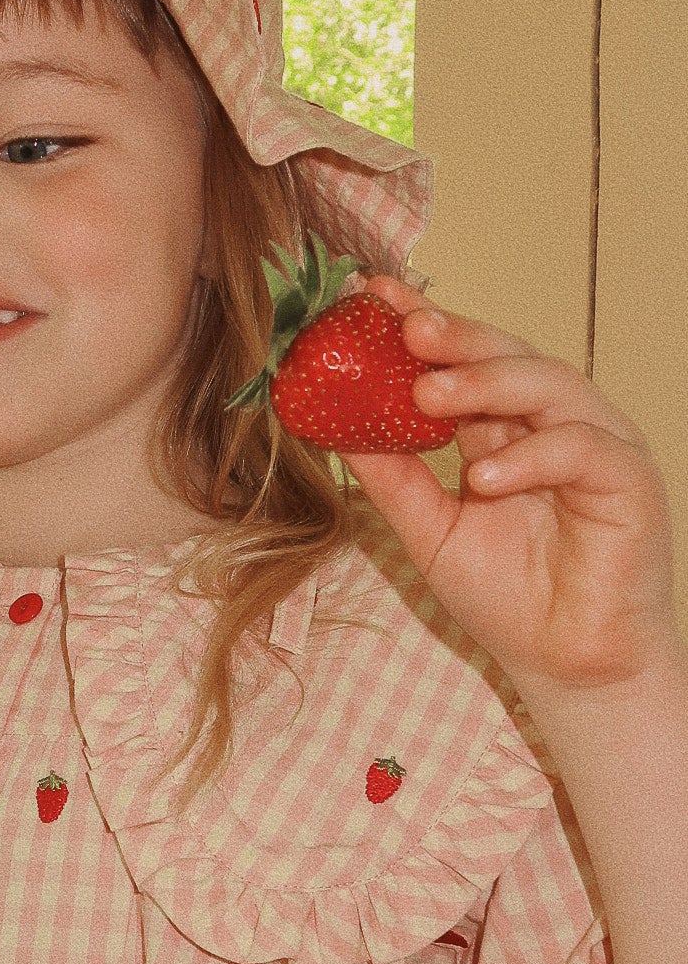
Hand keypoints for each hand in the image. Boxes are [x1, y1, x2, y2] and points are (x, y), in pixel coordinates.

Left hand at [339, 275, 682, 698]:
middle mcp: (552, 423)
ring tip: (428, 393)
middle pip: (507, 356)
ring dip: (485, 383)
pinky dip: (528, 457)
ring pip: (547, 384)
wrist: (565, 667)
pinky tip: (483, 477)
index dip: (421, 324)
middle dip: (455, 336)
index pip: (463, 361)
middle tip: (406, 326)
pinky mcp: (630, 479)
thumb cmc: (507, 598)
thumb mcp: (428, 529)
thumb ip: (391, 476)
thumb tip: (332, 425)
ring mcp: (596, 445)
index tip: (368, 297)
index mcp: (505, 427)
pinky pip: (580, 448)